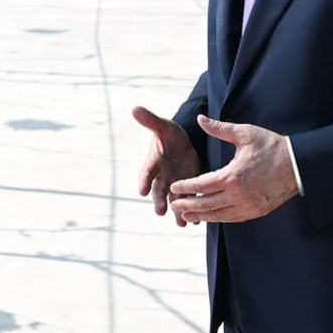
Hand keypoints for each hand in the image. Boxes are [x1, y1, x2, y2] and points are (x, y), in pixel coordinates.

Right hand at [133, 106, 201, 226]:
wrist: (183, 142)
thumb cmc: (170, 134)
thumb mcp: (162, 126)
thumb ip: (150, 120)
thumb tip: (134, 108)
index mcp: (154, 162)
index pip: (146, 172)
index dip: (143, 180)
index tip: (140, 190)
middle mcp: (162, 176)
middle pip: (159, 191)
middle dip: (159, 201)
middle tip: (160, 211)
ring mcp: (174, 183)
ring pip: (174, 200)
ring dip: (178, 212)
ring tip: (183, 223)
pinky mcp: (188, 187)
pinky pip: (189, 200)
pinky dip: (192, 210)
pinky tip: (197, 221)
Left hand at [169, 115, 297, 223]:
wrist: (299, 165)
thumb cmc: (272, 147)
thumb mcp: (245, 134)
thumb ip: (219, 129)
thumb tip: (200, 119)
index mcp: (233, 176)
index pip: (201, 185)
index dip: (185, 187)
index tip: (174, 187)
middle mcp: (239, 195)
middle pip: (207, 205)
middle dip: (188, 205)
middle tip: (173, 205)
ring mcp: (248, 206)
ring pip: (218, 215)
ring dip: (201, 216)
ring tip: (186, 215)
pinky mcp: (256, 212)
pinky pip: (232, 218)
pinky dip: (218, 218)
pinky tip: (210, 217)